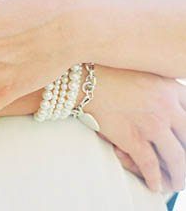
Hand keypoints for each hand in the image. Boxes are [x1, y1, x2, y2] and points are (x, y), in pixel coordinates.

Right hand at [89, 66, 185, 192]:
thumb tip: (172, 104)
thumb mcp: (143, 72)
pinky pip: (151, 166)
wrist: (82, 81)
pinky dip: (155, 180)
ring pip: (177, 159)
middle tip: (183, 168)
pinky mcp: (133, 139)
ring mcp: (152, 125)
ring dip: (178, 176)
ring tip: (176, 184)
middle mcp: (167, 107)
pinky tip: (155, 186)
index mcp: (171, 88)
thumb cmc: (108, 74)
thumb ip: (162, 86)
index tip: (184, 140)